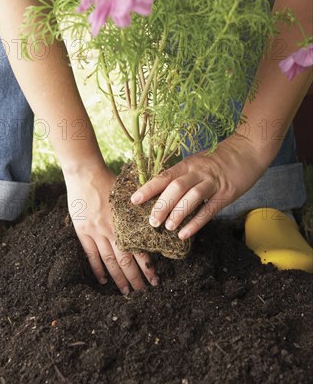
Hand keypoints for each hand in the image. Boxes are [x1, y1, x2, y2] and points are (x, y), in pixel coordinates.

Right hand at [65, 162, 158, 293]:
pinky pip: (90, 254)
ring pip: (109, 260)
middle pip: (125, 260)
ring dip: (119, 278)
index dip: (147, 266)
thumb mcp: (129, 194)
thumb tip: (153, 223)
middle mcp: (112, 230)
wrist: (86, 173)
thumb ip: (138, 211)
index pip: (139, 250)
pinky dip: (97, 268)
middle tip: (143, 291)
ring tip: (126, 291)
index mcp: (126, 222)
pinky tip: (103, 280)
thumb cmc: (110, 180)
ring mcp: (96, 231)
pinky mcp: (83, 230)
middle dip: (135, 277)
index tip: (155, 278)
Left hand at [130, 134, 267, 239]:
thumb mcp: (198, 162)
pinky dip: (195, 223)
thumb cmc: (220, 158)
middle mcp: (198, 172)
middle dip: (161, 205)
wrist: (249, 149)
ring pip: (191, 197)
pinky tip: (185, 233)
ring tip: (167, 227)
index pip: (164, 176)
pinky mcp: (226, 193)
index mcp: (188, 164)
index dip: (149, 188)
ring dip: (178, 213)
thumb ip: (183, 175)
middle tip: (151, 222)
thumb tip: (162, 192)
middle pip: (175, 188)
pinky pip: (209, 210)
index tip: (134, 200)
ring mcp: (212, 182)